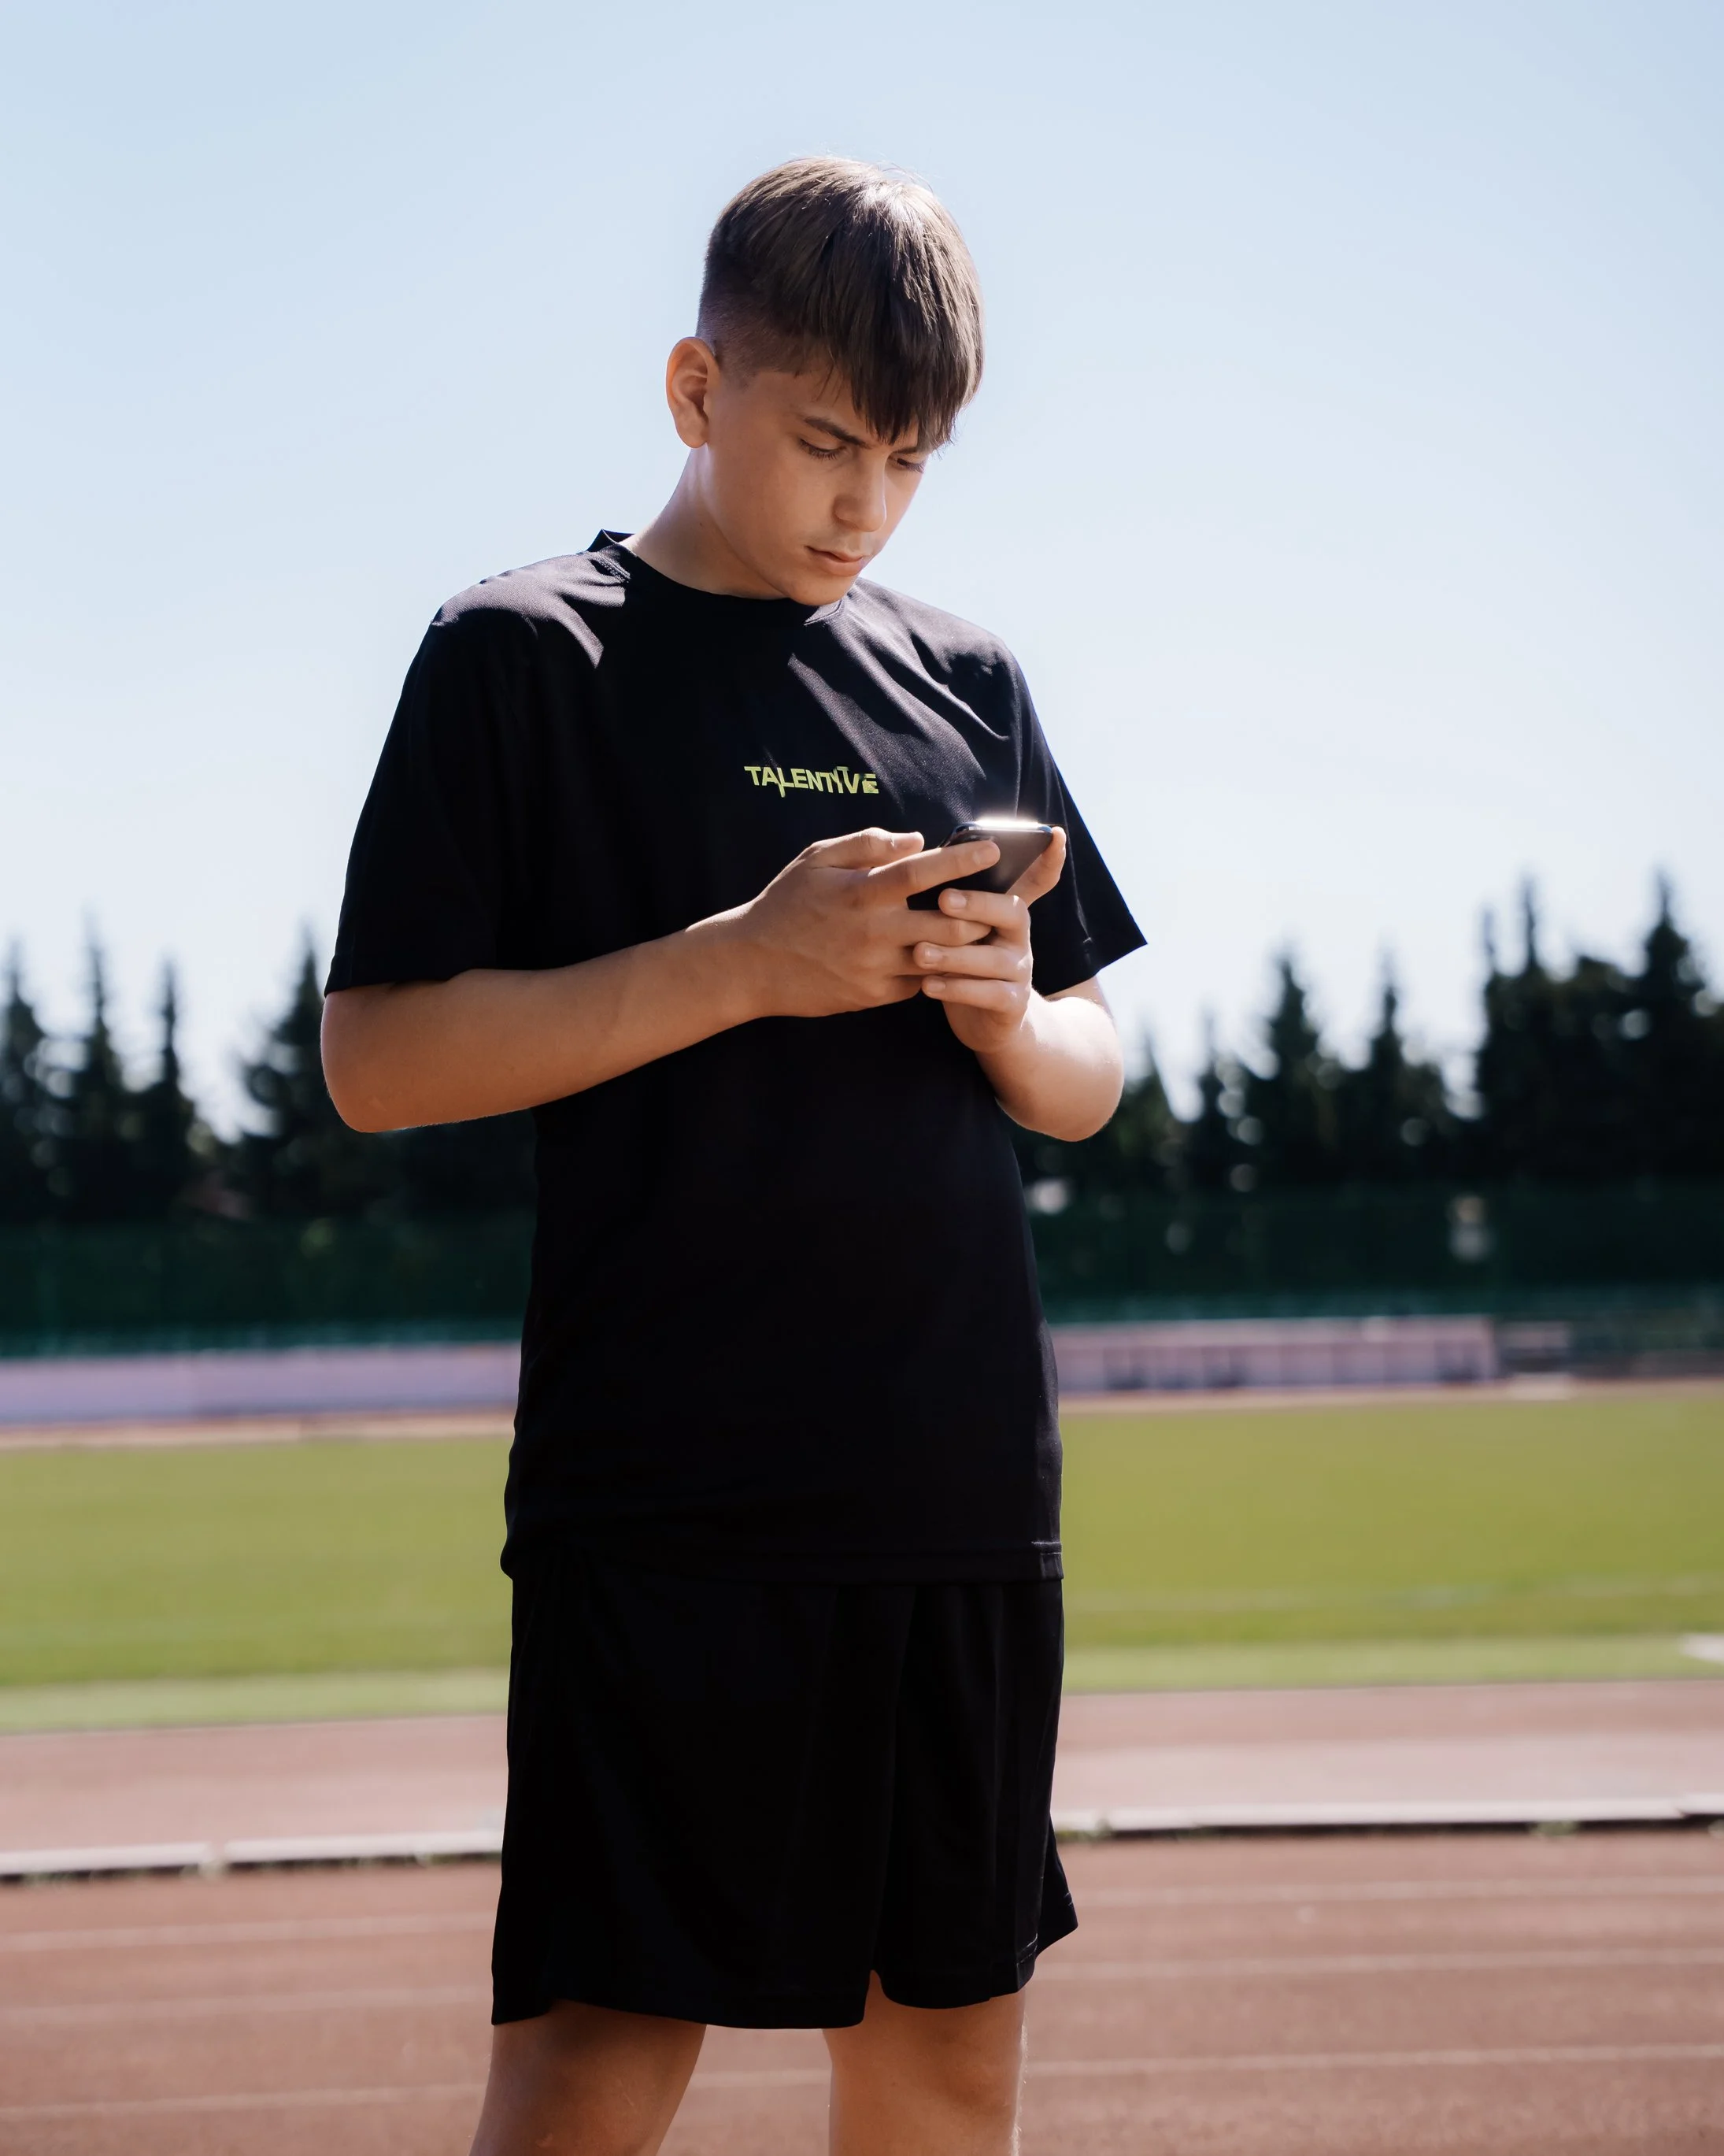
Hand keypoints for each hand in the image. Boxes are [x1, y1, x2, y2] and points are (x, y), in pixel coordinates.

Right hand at [727, 828, 998, 1019]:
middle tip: (997, 901)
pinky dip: (933, 968)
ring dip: (964, 945)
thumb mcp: (816, 859)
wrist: (753, 964)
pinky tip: (937, 955)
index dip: (961, 860)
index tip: (992, 851)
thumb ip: (867, 844)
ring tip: (978, 928)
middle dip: (981, 913)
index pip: (921, 873)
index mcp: (860, 893)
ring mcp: (874, 969)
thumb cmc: (787, 903)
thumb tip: (917, 840)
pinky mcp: (874, 996)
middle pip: (948, 924)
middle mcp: (872, 933)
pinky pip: (920, 983)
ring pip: (941, 958)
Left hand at [911, 828, 1068, 1054]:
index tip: (1054, 834)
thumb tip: (937, 855)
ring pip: (992, 959)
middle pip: (1010, 912)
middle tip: (942, 899)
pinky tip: (927, 985)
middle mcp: (1019, 937)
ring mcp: (1019, 971)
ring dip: (954, 955)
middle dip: (977, 904)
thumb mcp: (966, 929)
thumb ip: (957, 898)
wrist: (986, 1022)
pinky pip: (988, 994)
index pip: (1036, 880)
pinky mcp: (1012, 1004)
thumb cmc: (966, 963)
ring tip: (919, 952)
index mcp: (1008, 910)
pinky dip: (956, 989)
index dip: (1049, 860)